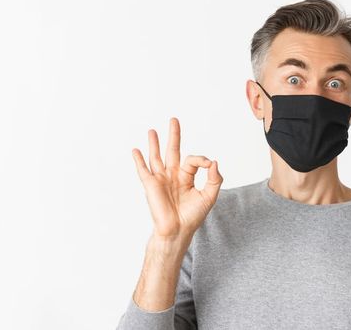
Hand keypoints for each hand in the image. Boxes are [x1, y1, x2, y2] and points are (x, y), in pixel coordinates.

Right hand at [131, 117, 223, 241]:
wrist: (177, 230)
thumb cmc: (192, 217)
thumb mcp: (209, 196)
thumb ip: (214, 179)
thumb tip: (214, 162)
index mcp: (186, 177)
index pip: (192, 160)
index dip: (201, 159)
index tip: (208, 164)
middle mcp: (172, 176)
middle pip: (172, 151)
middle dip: (173, 135)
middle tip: (174, 120)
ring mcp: (160, 179)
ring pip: (156, 157)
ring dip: (154, 144)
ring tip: (152, 131)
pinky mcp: (150, 185)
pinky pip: (143, 170)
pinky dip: (139, 160)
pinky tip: (136, 150)